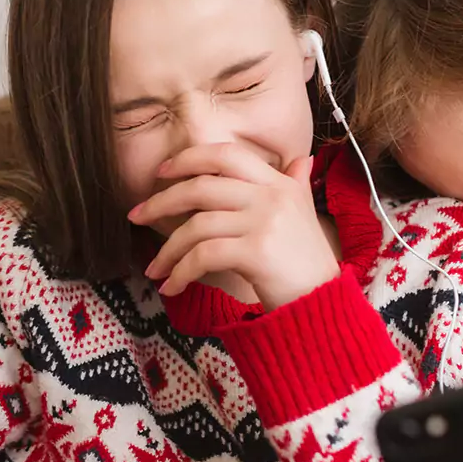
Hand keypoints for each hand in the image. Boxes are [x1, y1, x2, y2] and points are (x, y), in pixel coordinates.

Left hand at [128, 143, 339, 309]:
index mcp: (280, 184)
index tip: (162, 172)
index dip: (190, 158)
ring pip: (197, 226)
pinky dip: (181, 272)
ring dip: (167, 250)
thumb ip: (297, 184)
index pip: (227, 154)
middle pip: (202, 186)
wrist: (325, 307)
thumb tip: (302, 159)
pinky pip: (203, 256)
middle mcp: (273, 197)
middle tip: (137, 216)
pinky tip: (172, 286)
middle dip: (162, 202)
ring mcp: (265, 223)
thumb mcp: (305, 217)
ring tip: (155, 268)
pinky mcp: (256, 252)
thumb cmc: (308, 266)